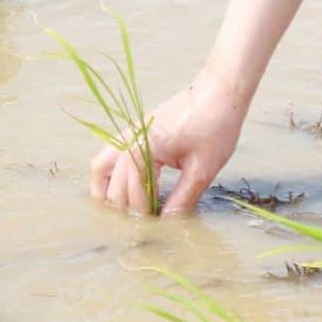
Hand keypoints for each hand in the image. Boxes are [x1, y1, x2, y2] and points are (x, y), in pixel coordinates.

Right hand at [89, 63, 249, 215]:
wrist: (221, 91)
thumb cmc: (216, 125)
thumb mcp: (203, 169)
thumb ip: (182, 198)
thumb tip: (168, 223)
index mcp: (143, 147)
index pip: (130, 192)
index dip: (142, 214)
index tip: (156, 230)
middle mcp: (128, 139)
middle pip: (111, 185)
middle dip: (125, 208)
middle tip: (145, 226)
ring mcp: (128, 133)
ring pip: (101, 170)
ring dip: (110, 194)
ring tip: (129, 214)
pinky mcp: (135, 132)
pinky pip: (110, 158)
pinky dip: (113, 177)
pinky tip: (131, 192)